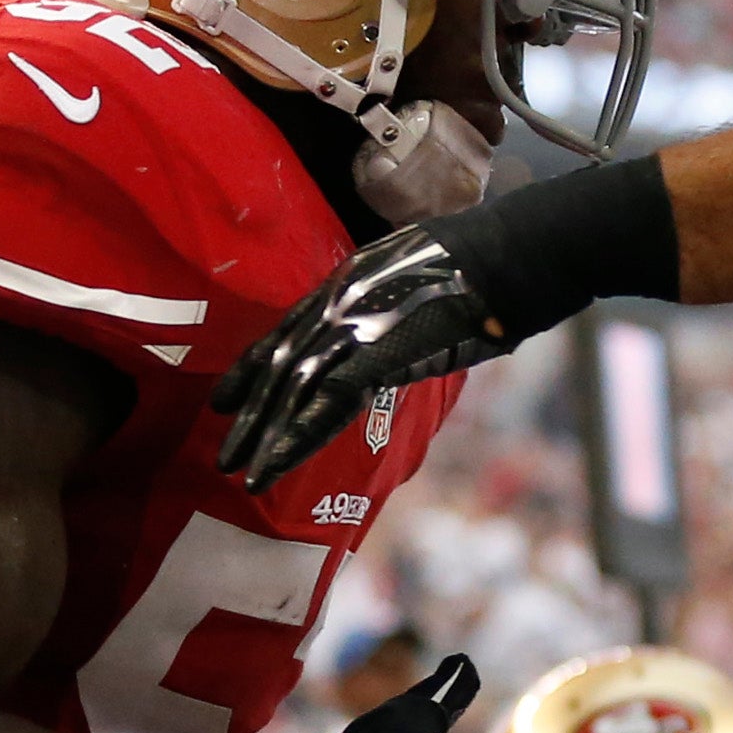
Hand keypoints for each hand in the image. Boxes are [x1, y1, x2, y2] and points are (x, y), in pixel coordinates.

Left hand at [214, 228, 519, 489]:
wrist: (509, 258)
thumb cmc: (480, 270)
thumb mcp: (415, 278)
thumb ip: (387, 306)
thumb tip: (387, 334)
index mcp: (346, 282)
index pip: (284, 330)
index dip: (250, 368)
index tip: (224, 400)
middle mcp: (339, 300)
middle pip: (279, 362)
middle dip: (249, 412)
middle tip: (223, 454)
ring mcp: (356, 324)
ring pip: (294, 386)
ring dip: (266, 435)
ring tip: (241, 474)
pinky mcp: (378, 351)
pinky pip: (328, 400)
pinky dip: (299, 435)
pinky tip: (277, 464)